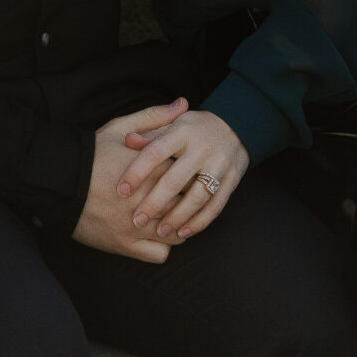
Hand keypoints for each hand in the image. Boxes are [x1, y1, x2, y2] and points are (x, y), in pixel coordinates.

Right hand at [72, 100, 187, 261]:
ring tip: (170, 217)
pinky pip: (159, 254)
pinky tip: (156, 234)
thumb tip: (184, 102)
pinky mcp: (124, 245)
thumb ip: (155, 117)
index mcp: (152, 171)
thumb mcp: (121, 129)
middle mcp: (148, 201)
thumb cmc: (91, 152)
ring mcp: (137, 226)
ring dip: (178, 226)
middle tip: (184, 197)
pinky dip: (162, 247)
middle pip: (187, 207)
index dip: (193, 176)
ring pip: (177, 233)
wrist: (58, 180)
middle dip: (189, 202)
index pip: (190, 177)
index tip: (190, 173)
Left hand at [119, 108, 248, 242]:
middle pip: (175, 179)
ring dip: (178, 217)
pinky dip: (200, 222)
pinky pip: (216, 205)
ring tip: (160, 231)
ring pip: (197, 197)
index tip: (121, 191)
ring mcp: (220, 165)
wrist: (236, 125)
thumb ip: (150, 134)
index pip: (155, 152)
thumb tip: (127, 140)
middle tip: (137, 220)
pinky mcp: (232, 180)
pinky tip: (183, 233)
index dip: (137, 172)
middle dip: (154, 203)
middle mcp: (203, 148)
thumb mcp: (172, 124)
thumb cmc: (192, 129)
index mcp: (183, 131)